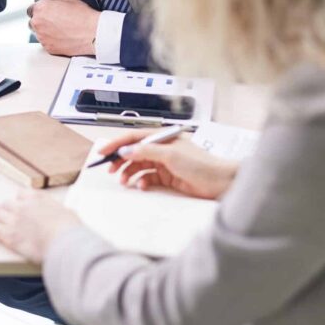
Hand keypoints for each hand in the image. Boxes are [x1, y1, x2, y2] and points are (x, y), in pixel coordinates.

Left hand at [0, 190, 81, 263]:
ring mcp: (15, 221)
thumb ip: (60, 213)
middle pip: (8, 204)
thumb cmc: (69, 228)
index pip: (24, 194)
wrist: (61, 240)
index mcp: (39, 200)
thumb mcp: (68, 213)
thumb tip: (64, 215)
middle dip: (2, 207)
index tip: (18, 200)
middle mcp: (24, 208)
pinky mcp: (9, 236)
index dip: (20, 198)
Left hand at [27, 0, 99, 56]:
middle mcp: (38, 23)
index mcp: (41, 8)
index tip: (45, 13)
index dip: (40, 11)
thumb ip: (54, 3)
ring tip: (60, 30)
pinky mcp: (48, 48)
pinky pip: (46, 43)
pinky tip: (62, 38)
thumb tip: (51, 6)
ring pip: (38, 34)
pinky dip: (51, 41)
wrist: (94, 33)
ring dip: (45, 32)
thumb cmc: (84, 16)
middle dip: (41, 21)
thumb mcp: (68, 0)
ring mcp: (42, 37)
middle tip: (53, 22)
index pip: (32, 9)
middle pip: (33, 22)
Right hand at [98, 129, 238, 198]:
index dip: (117, 144)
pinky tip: (141, 187)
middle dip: (120, 160)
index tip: (103, 152)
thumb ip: (146, 152)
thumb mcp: (171, 155)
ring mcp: (165, 163)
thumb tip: (125, 151)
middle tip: (110, 170)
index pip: (134, 138)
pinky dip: (142, 182)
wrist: (221, 182)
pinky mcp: (168, 177)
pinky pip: (148, 178)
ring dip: (130, 173)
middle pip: (134, 152)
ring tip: (124, 182)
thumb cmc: (202, 164)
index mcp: (162, 137)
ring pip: (140, 166)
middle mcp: (162, 148)